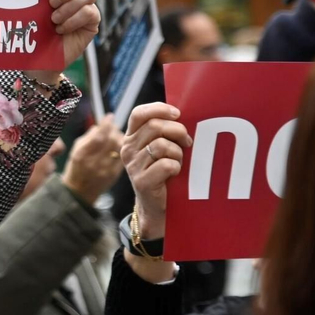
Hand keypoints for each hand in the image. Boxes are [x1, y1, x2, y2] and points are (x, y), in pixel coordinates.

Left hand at [24, 0, 100, 85]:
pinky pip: (90, 12)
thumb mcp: (21, 5)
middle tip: (50, 2)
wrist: (33, 57)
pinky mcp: (91, 19)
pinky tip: (60, 28)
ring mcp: (84, 2)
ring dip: (68, 7)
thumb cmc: (25, 28)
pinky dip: (74, 20)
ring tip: (53, 19)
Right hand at [60, 119, 125, 203]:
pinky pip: (122, 156)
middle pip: (111, 140)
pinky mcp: (115, 174)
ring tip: (115, 137)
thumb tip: (101, 125)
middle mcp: (94, 162)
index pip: (98, 136)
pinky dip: (122, 148)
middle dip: (114, 130)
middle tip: (113, 127)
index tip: (109, 116)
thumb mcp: (76, 150)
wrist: (80, 192)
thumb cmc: (76, 168)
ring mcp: (106, 169)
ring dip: (119, 138)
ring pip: (119, 147)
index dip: (106, 124)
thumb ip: (88, 137)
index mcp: (82, 155)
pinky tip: (118, 147)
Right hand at [121, 102, 192, 239]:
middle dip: (178, 131)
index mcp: (131, 137)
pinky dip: (176, 168)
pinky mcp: (141, 181)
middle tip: (187, 142)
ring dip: (178, 153)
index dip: (159, 109)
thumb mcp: (160, 147)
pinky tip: (175, 173)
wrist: (156, 205)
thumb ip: (164, 131)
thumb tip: (182, 115)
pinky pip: (166, 165)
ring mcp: (133, 165)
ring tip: (179, 161)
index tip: (177, 114)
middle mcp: (127, 149)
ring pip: (162, 145)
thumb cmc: (163, 172)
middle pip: (155, 126)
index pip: (139, 113)